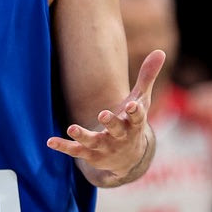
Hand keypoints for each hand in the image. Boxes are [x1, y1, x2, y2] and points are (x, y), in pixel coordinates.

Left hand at [48, 48, 165, 182]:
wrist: (128, 160)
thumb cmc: (133, 123)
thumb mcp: (142, 101)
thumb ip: (147, 77)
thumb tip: (160, 51)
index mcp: (134, 123)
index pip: (137, 117)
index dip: (135, 112)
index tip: (132, 105)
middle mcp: (120, 137)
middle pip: (116, 130)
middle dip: (111, 123)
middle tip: (103, 114)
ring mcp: (105, 147)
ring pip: (93, 142)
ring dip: (83, 135)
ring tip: (71, 127)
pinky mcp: (90, 154)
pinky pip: (76, 151)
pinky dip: (63, 146)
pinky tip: (50, 141)